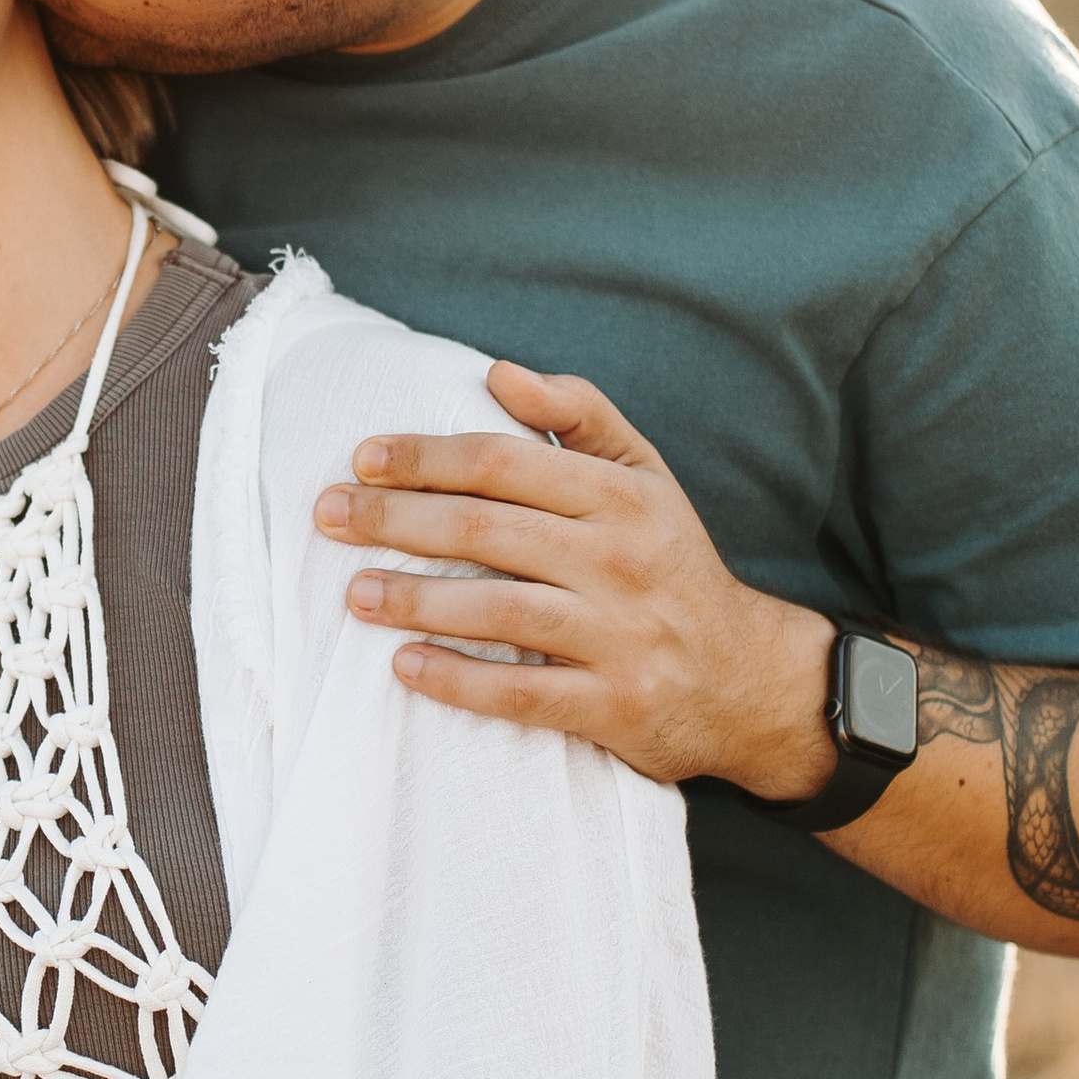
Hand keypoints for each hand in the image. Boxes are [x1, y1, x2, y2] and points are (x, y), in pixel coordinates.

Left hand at [313, 364, 838, 800]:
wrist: (749, 678)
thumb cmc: (672, 564)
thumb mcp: (646, 476)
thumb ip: (579, 415)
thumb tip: (498, 372)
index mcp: (621, 497)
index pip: (505, 463)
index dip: (427, 456)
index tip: (363, 457)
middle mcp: (620, 560)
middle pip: (485, 530)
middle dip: (396, 519)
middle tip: (329, 516)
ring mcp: (618, 636)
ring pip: (498, 611)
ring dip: (415, 599)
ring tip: (354, 594)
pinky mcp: (613, 706)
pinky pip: (522, 694)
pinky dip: (458, 681)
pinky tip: (405, 666)